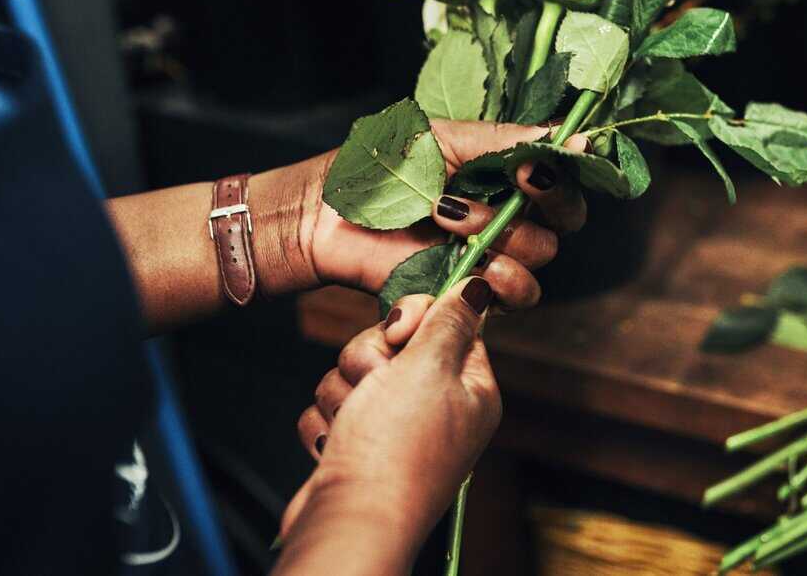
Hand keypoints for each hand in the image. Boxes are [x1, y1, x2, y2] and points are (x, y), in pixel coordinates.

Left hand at [249, 120, 587, 306]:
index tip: (533, 168)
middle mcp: (502, 213)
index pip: (561, 176)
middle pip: (563, 220)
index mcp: (499, 172)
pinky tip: (471, 262)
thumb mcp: (443, 139)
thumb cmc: (374, 165)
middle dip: (543, 203)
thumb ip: (506, 142)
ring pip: (540, 255)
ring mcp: (487, 252)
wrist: (324, 213)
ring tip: (450, 218)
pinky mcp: (467, 289)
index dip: (563, 175)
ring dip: (504, 235)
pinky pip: (514, 296)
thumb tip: (573, 137)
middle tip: (511, 188)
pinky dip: (503, 280)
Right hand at [272, 278, 499, 574]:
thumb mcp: (430, 368)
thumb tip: (478, 286)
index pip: (446, 324)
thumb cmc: (395, 450)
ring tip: (355, 421)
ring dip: (345, 391)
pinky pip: (332, 407)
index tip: (399, 330)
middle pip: (392, 344)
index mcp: (469, 389)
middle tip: (375, 381)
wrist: (349, 520)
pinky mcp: (356, 445)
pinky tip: (338, 443)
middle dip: (370, 358)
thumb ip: (449, 320)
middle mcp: (436, 408)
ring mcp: (394, 429)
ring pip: (355, 372)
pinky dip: (329, 423)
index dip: (414, 319)